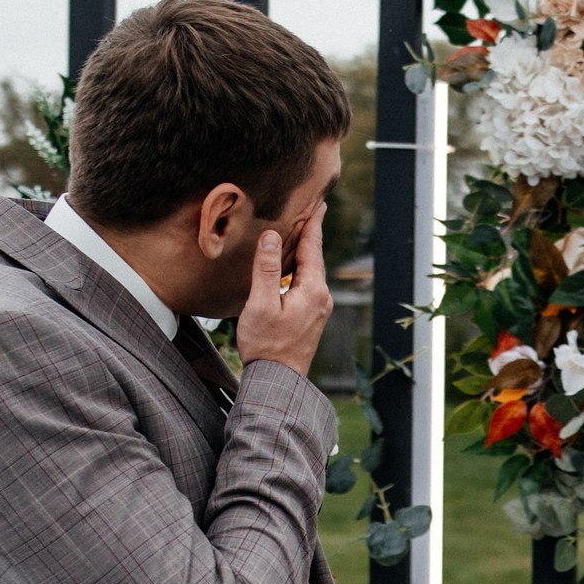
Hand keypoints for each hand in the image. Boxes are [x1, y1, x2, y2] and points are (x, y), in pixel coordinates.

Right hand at [235, 208, 332, 373]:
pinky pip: (308, 283)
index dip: (313, 223)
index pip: (312, 247)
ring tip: (301, 232)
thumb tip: (270, 236)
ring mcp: (319, 308)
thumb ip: (265, 270)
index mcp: (312, 290)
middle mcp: (322, 297)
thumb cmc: (266, 345)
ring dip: (305, 251)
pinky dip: (301, 268)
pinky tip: (292, 266)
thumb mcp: (261, 304)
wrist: (278, 381)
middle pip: (314, 257)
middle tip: (313, 209)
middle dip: (311, 233)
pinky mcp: (312, 317)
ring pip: (311, 271)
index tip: (319, 203)